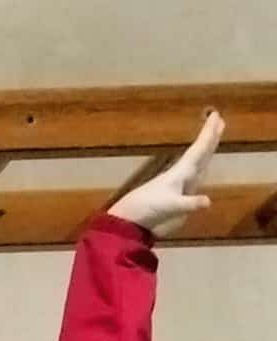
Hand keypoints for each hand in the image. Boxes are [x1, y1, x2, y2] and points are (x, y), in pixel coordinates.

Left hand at [110, 112, 224, 237]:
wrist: (130, 219)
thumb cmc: (149, 209)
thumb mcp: (171, 206)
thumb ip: (190, 204)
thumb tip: (208, 202)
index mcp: (182, 172)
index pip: (199, 149)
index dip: (209, 134)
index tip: (215, 114)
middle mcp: (182, 173)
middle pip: (199, 151)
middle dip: (210, 136)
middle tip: (218, 118)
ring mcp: (179, 183)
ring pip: (198, 161)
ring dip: (207, 148)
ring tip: (215, 135)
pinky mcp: (177, 193)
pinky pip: (195, 175)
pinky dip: (201, 167)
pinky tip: (203, 166)